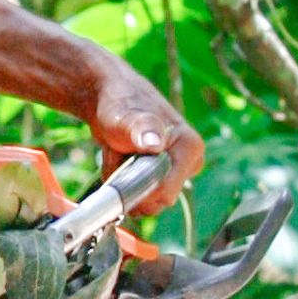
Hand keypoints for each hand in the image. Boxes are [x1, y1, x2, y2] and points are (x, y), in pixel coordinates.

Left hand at [86, 63, 203, 217]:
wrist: (107, 99)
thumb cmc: (119, 104)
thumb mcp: (125, 116)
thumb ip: (139, 129)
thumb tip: (154, 144)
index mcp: (190, 147)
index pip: (167, 192)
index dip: (139, 188)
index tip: (121, 168)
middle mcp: (190, 161)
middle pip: (158, 200)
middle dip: (131, 184)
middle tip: (117, 154)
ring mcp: (176, 169)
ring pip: (147, 199)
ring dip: (124, 183)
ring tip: (117, 154)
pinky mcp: (163, 175)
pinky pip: (141, 195)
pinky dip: (124, 182)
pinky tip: (119, 160)